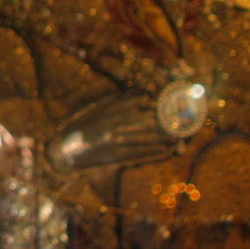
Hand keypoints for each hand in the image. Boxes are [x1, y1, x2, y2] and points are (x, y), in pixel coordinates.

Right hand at [55, 89, 176, 168]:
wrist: (70, 147)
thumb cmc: (87, 126)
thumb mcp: (101, 109)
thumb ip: (121, 101)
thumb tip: (143, 94)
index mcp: (110, 109)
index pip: (138, 102)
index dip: (155, 103)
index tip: (168, 104)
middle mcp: (114, 122)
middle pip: (145, 120)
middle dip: (164, 121)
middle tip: (180, 121)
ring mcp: (115, 139)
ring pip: (145, 136)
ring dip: (163, 137)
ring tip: (177, 137)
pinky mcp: (116, 154)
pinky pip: (139, 151)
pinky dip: (153, 150)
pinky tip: (165, 149)